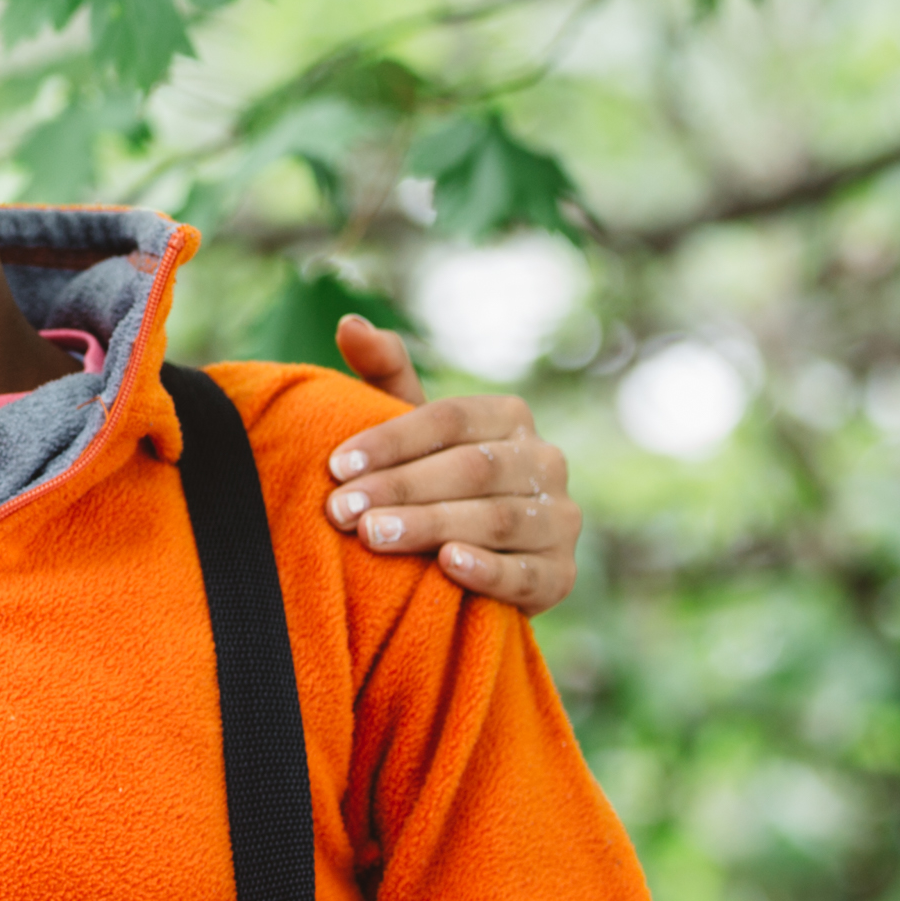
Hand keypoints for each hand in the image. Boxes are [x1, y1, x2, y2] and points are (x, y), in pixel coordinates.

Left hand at [327, 316, 581, 613]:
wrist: (477, 562)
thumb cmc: (432, 480)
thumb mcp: (411, 427)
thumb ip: (384, 374)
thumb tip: (349, 324)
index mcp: (509, 417)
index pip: (450, 419)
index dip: (391, 440)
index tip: (337, 465)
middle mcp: (546, 461)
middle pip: (471, 469)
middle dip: (401, 488)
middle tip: (342, 510)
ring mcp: (560, 519)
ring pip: (496, 519)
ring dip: (431, 525)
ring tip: (374, 535)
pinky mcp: (562, 575)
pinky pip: (527, 574)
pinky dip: (488, 570)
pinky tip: (447, 565)